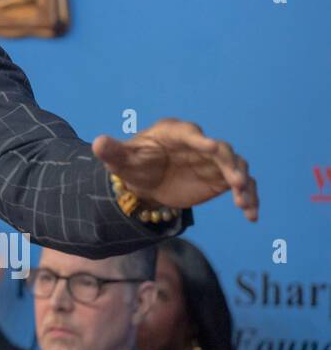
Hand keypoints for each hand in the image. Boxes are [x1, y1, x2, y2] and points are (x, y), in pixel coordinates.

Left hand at [92, 119, 257, 221]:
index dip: (201, 141)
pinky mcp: (223, 179)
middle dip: (230, 165)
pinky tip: (251, 216)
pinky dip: (249, 198)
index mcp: (175, 133)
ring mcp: (214, 161)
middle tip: (237, 183)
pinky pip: (242, 186)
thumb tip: (98, 143)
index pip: (191, 134)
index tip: (210, 148)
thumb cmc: (134, 164)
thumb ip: (112, 151)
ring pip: (237, 167)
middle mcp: (200, 144)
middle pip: (221, 151)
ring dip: (244, 183)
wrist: (146, 182)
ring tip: (244, 203)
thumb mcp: (120, 160)